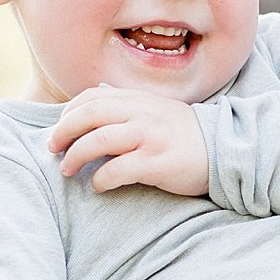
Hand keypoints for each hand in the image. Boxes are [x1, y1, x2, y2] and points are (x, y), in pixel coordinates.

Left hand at [49, 87, 208, 196]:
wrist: (227, 151)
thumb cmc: (188, 136)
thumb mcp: (159, 110)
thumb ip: (130, 104)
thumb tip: (97, 94)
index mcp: (140, 100)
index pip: (92, 97)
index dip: (69, 112)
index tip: (59, 129)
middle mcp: (142, 114)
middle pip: (88, 115)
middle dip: (63, 132)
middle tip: (52, 149)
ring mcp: (150, 137)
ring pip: (98, 141)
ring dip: (76, 157)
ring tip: (68, 170)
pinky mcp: (156, 162)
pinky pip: (117, 169)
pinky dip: (100, 179)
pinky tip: (98, 186)